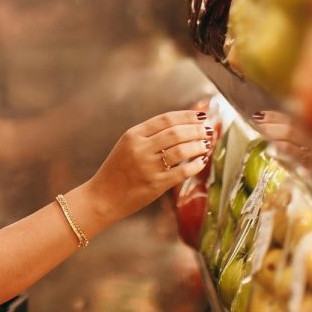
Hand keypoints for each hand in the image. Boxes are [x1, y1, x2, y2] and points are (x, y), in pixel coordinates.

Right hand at [86, 110, 211, 224]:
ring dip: (198, 146)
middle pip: (176, 133)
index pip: (165, 119)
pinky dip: (195, 165)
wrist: (103, 196)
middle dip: (196, 130)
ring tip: (206, 144)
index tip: (201, 116)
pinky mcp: (155, 184)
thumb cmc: (117, 170)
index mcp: (132, 135)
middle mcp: (140, 148)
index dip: (186, 116)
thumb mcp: (127, 145)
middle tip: (208, 130)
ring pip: (181, 150)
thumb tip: (180, 126)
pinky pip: (182, 172)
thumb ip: (148, 136)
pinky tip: (201, 162)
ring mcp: (148, 166)